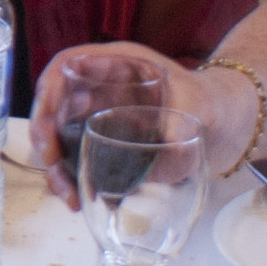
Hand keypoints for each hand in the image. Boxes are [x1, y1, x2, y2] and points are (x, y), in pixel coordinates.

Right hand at [28, 43, 200, 202]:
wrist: (221, 125)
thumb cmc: (209, 103)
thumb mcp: (198, 108)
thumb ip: (182, 123)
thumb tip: (169, 148)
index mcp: (117, 65)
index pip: (66, 67)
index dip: (49, 93)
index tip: (48, 123)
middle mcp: (99, 88)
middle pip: (54, 106)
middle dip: (45, 139)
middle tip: (53, 168)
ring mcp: (98, 117)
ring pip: (59, 138)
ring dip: (55, 167)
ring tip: (68, 196)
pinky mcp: (103, 144)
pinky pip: (76, 159)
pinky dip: (72, 180)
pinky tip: (80, 200)